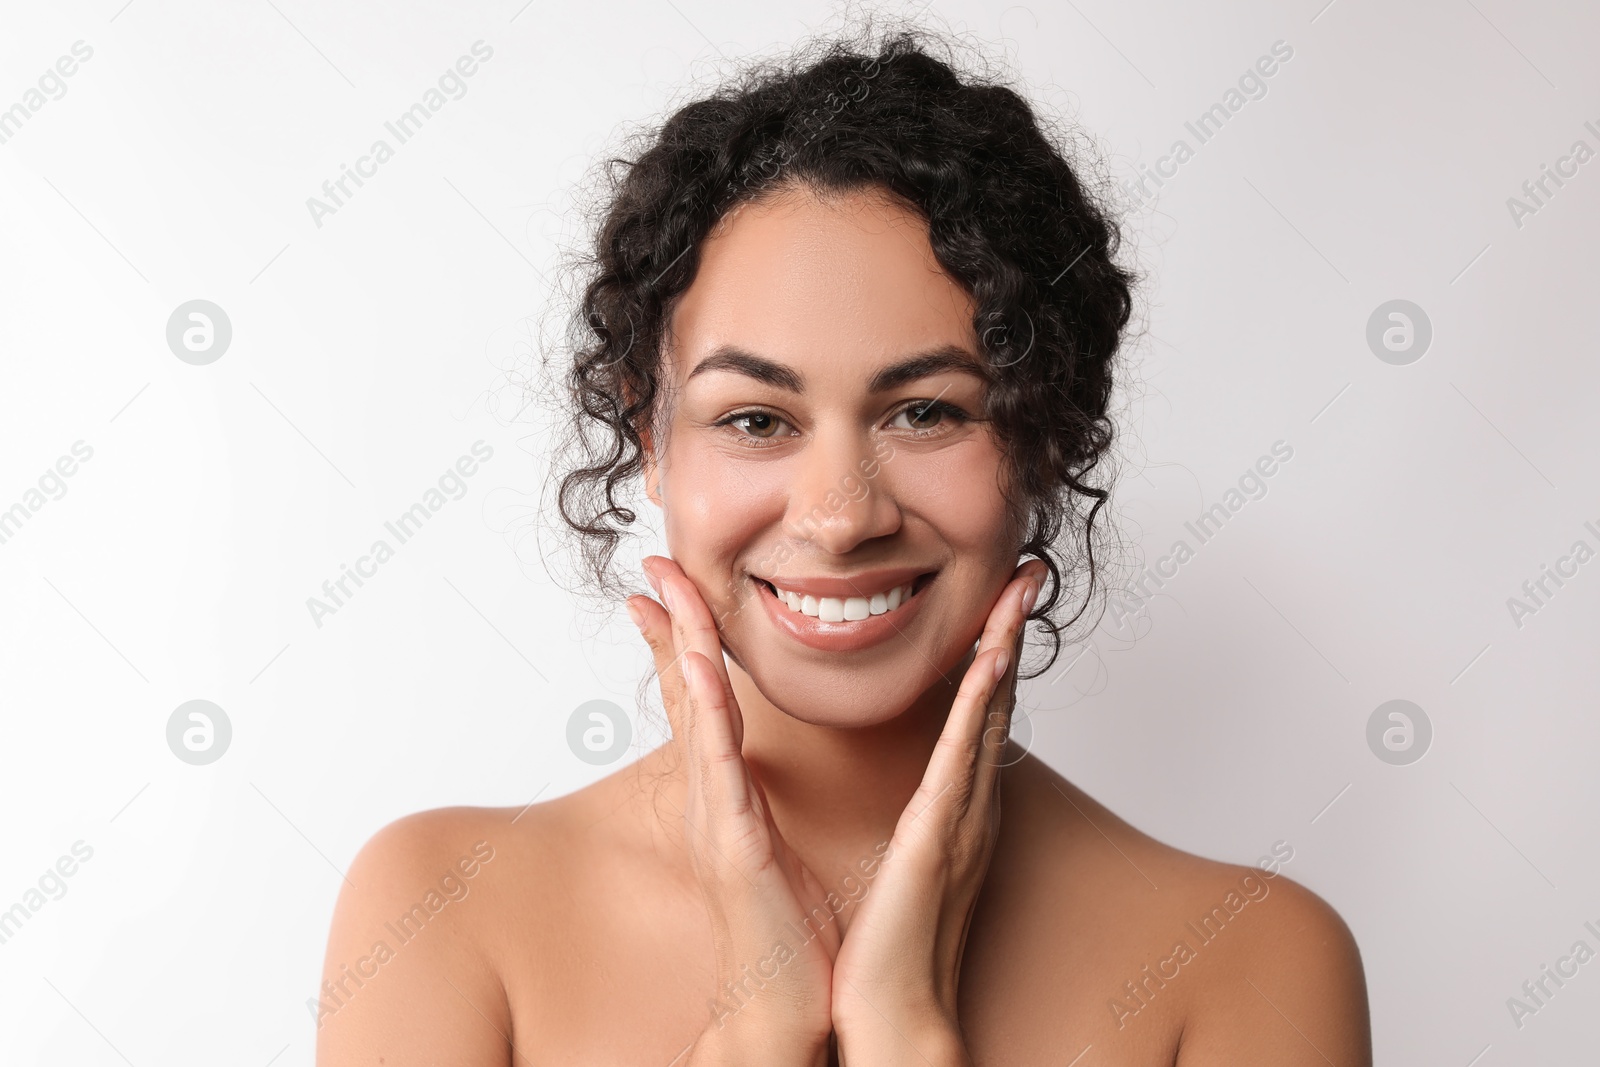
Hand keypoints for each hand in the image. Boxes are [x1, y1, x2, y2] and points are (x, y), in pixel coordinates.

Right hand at [628, 556, 839, 1065]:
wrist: (783, 1000)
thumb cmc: (786, 926)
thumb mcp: (772, 841)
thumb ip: (760, 798)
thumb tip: (759, 766)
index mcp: (727, 788)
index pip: (698, 697)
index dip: (680, 638)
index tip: (665, 586)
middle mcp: (711, 793)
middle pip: (686, 688)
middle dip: (672, 621)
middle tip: (654, 562)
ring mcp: (717, 813)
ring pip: (697, 713)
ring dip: (684, 647)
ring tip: (671, 592)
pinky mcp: (734, 840)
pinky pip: (718, 765)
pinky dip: (706, 713)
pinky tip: (699, 670)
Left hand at [828, 560, 1045, 1064]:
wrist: (895, 1011)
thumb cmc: (896, 943)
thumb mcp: (913, 860)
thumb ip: (924, 816)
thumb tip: (927, 789)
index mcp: (957, 805)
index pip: (978, 712)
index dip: (995, 650)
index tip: (1002, 597)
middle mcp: (971, 803)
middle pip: (997, 699)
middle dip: (1013, 632)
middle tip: (1027, 570)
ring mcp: (962, 817)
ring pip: (988, 715)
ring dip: (1005, 648)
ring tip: (1017, 591)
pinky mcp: (939, 836)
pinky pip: (961, 757)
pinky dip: (980, 705)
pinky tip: (991, 661)